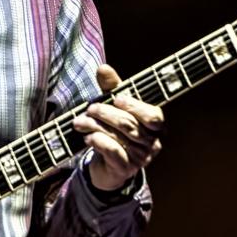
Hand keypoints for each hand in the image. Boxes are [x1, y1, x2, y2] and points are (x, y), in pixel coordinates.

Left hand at [72, 63, 164, 191]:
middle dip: (106, 113)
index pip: (153, 116)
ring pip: (118, 136)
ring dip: (95, 126)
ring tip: (79, 121)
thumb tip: (103, 68)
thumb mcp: (115, 107)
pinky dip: (98, 141)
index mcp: (157, 126)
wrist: (108, 166)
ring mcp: (141, 158)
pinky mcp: (125, 168)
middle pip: (130, 124)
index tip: (116, 98)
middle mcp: (153, 143)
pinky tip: (87, 137)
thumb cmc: (115, 131)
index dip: (134, 106)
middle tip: (89, 108)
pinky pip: (112, 151)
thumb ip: (112, 87)